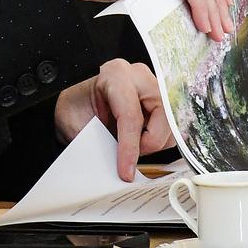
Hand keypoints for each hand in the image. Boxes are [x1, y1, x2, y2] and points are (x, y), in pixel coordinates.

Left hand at [53, 59, 173, 179]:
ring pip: (171, 123)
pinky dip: (159, 141)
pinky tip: (140, 141)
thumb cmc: (75, 109)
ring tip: (133, 147)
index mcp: (115, 75)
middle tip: (130, 158)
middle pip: (162, 116)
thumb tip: (114, 170)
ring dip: (155, 143)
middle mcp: (139, 77)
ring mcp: (153, 87)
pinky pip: (171, 127)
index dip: (129, 148)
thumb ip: (97, 145)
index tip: (125, 172)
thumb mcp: (77, 125)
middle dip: (149, 143)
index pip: (131, 115)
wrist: (76, 103)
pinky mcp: (162, 101)